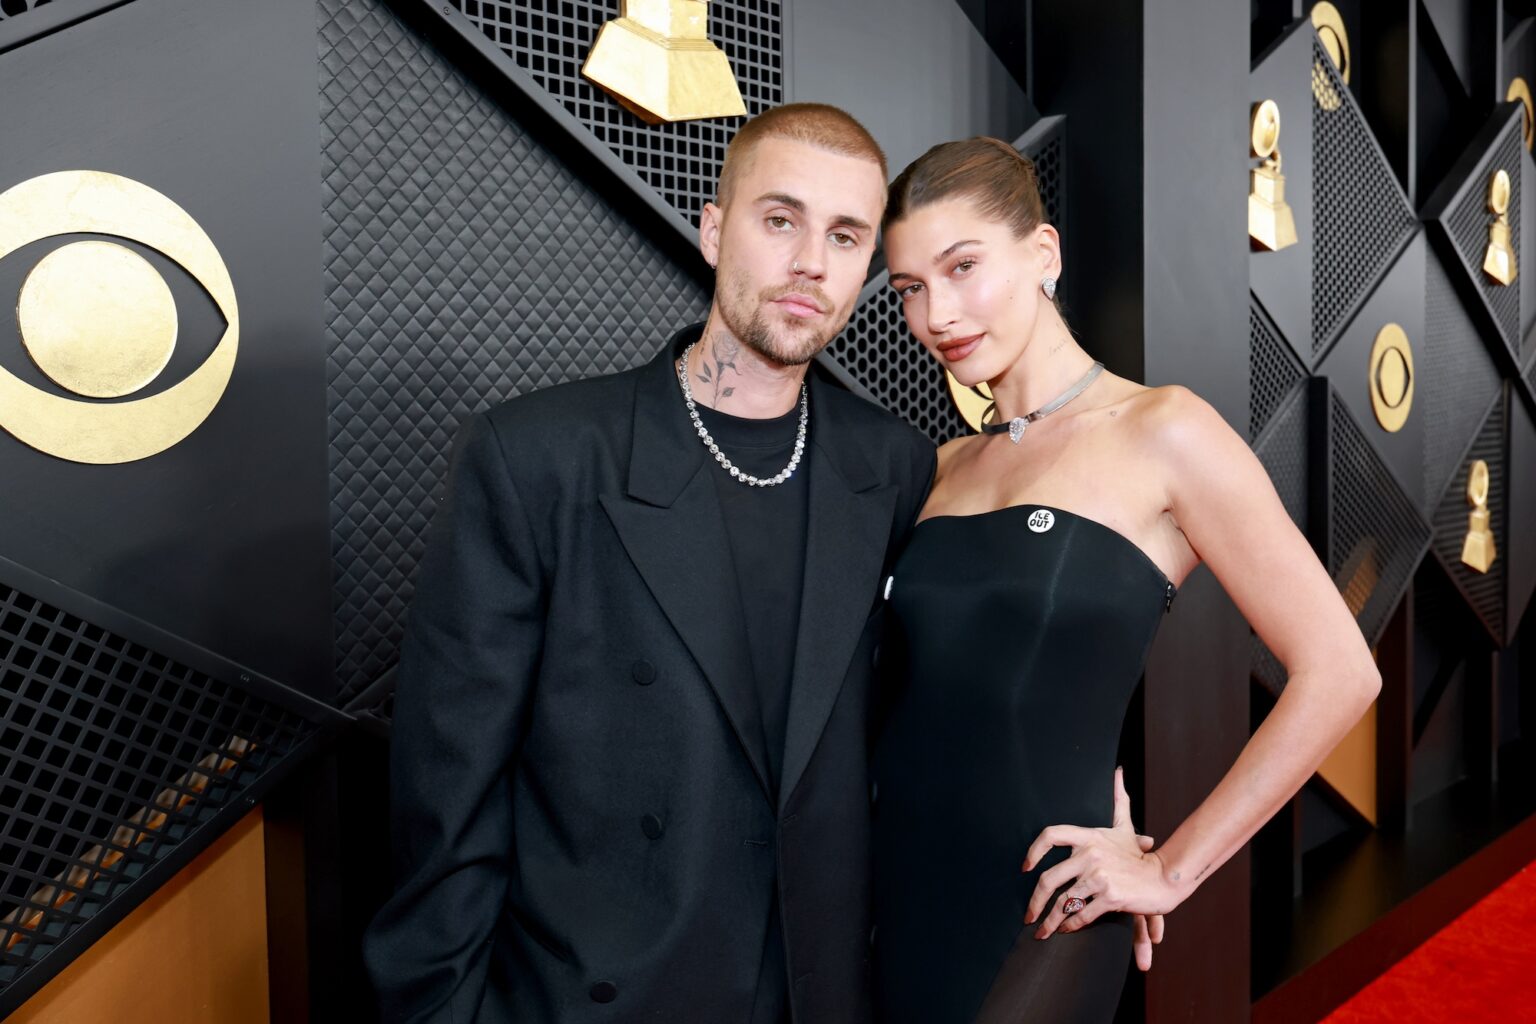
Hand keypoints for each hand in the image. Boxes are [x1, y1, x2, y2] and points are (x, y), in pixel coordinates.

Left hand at [1021, 767, 1180, 943]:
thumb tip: (1118, 772)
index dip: (1034, 850)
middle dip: (1034, 902)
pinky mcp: (1110, 897)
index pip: (1051, 835)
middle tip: (1029, 916)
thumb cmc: (1140, 857)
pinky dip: (1070, 925)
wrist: (1165, 878)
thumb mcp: (1125, 827)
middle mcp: (1090, 855)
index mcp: (1089, 837)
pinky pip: (1081, 914)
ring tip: (1042, 931)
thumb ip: (1119, 800)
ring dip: (1050, 921)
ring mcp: (1099, 876)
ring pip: (1063, 901)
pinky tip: (1066, 930)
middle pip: (1049, 879)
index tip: (1025, 868)